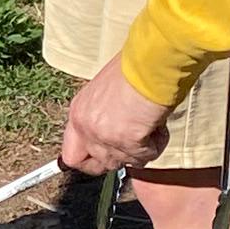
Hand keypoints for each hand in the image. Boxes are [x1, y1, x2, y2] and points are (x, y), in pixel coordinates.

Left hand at [61, 57, 172, 180]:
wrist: (149, 63)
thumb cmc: (133, 67)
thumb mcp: (106, 90)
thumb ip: (103, 114)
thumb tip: (114, 128)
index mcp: (78, 113)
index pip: (72, 156)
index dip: (89, 162)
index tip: (104, 159)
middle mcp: (87, 129)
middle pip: (102, 164)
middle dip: (122, 156)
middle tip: (137, 139)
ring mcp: (105, 138)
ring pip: (127, 162)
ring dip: (143, 147)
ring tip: (150, 122)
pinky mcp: (128, 143)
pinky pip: (146, 156)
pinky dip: (157, 143)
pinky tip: (158, 123)